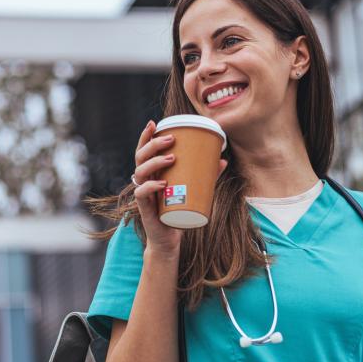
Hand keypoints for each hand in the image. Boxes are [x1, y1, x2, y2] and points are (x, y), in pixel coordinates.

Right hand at [132, 120, 227, 254]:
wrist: (169, 239)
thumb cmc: (177, 211)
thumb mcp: (192, 190)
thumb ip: (206, 175)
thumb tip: (222, 160)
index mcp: (151, 173)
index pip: (143, 150)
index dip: (146, 136)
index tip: (155, 123)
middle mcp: (144, 180)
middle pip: (140, 157)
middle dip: (153, 144)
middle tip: (171, 139)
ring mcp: (142, 194)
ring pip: (140, 172)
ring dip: (154, 162)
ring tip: (171, 158)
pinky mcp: (144, 208)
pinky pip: (141, 193)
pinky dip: (150, 187)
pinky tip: (161, 184)